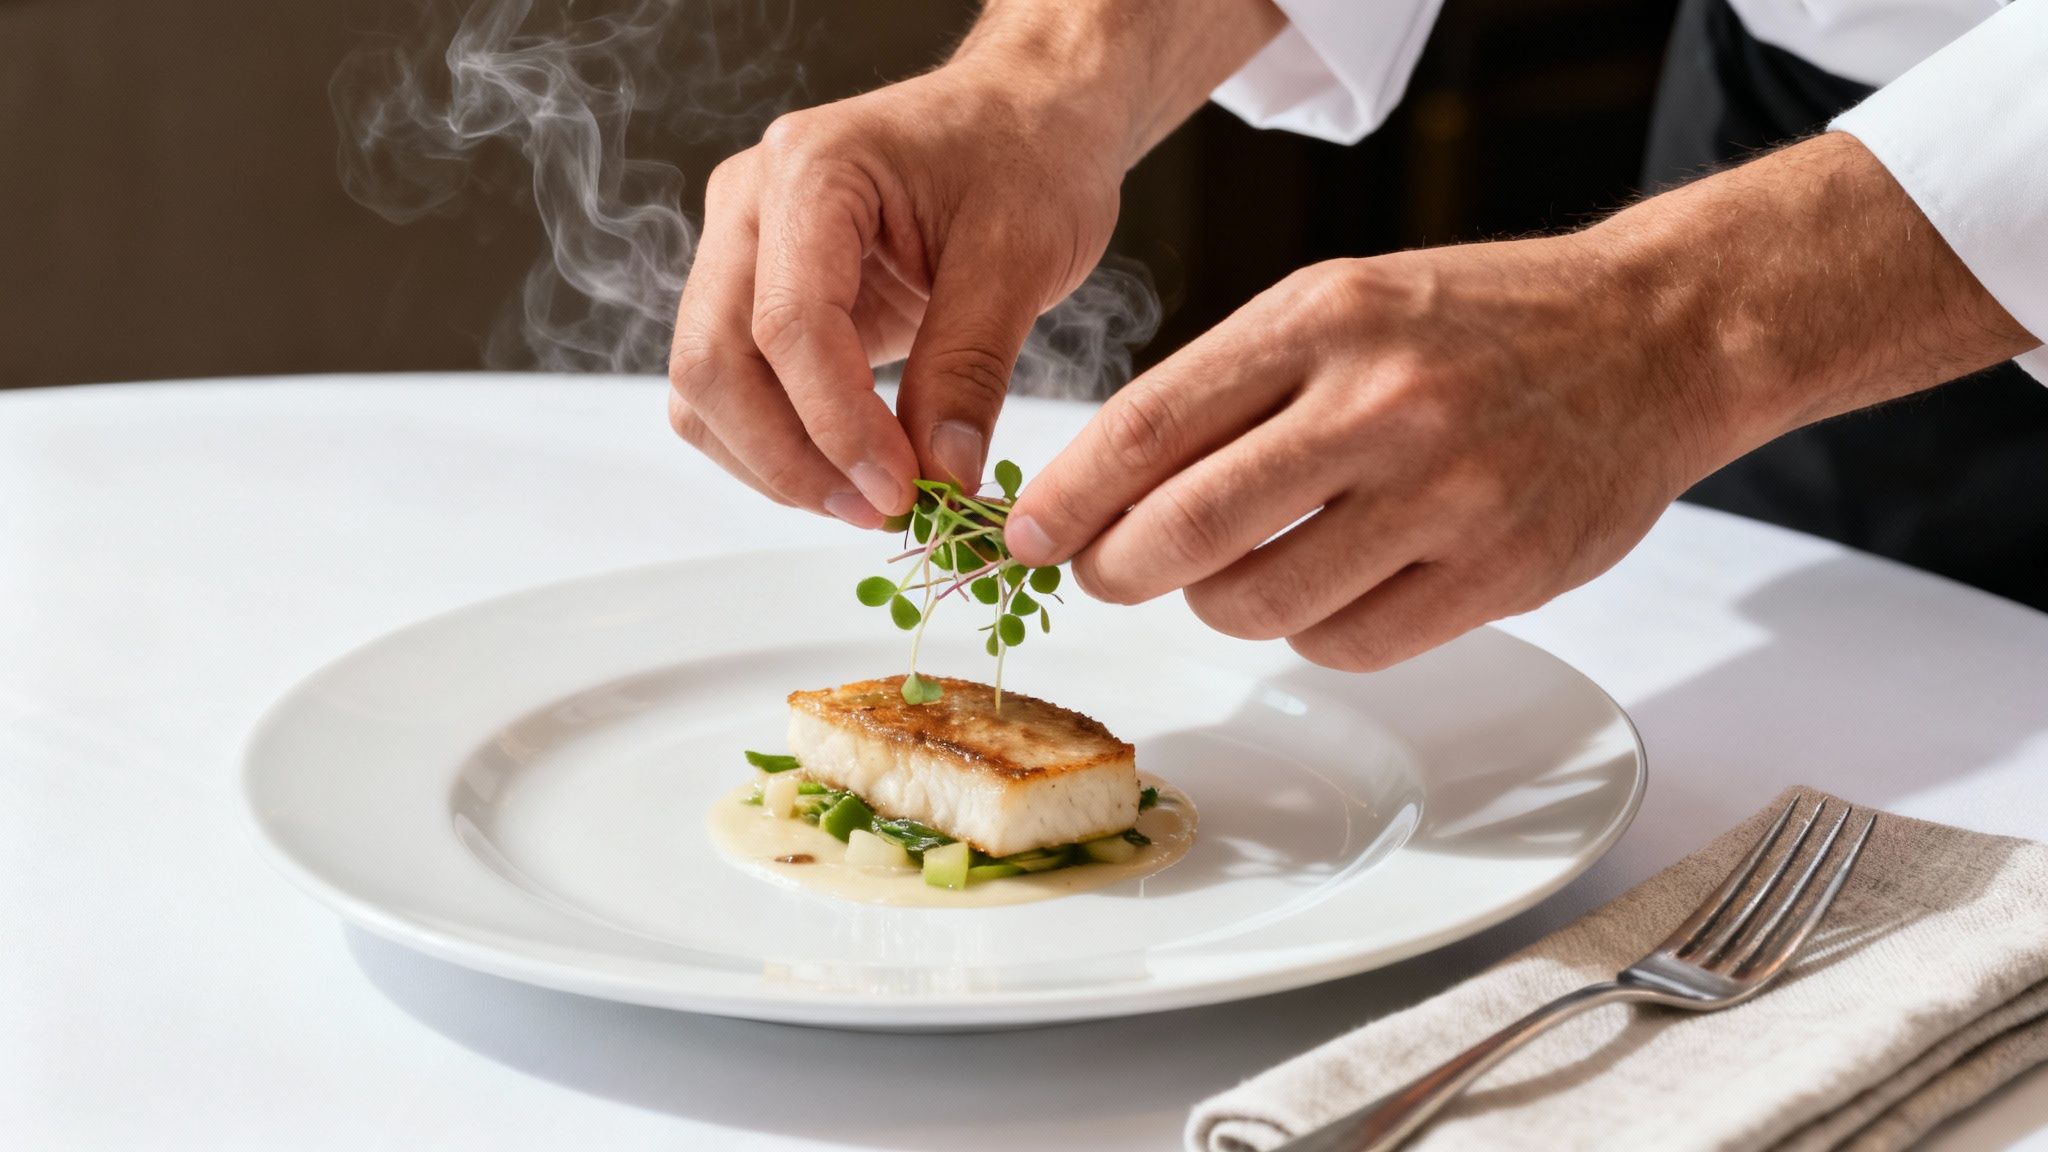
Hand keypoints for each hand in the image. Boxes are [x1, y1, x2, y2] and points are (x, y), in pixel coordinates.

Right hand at [665, 64, 1124, 526]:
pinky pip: (730, 387)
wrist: (1023, 115)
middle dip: (789, 459)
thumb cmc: (1028, 158)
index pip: (788, 325)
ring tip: (868, 501)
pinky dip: (773, 444)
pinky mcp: (755, 291)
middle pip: (713, 361)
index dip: (837, 427)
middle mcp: (750, 204)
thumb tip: (939, 477)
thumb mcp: (1020, 258)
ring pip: (704, 386)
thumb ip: (969, 369)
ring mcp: (741, 247)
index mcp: (811, 170)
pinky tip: (847, 471)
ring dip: (772, 463)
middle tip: (879, 513)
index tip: (901, 492)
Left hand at [1003, 237, 1709, 669]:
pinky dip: (1311, 632)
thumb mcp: (1342, 302)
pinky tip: (1327, 587)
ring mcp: (1446, 495)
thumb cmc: (1475, 323)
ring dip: (1218, 602)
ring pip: (1260, 603)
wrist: (1653, 336)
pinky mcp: (1500, 574)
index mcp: (1322, 318)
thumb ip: (1231, 384)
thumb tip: (1107, 487)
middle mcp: (1381, 403)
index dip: (1066, 497)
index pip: (1148, 425)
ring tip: (1235, 569)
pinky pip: (1347, 645)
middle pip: (1186, 529)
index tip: (1025, 534)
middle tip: (1101, 574)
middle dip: (1114, 569)